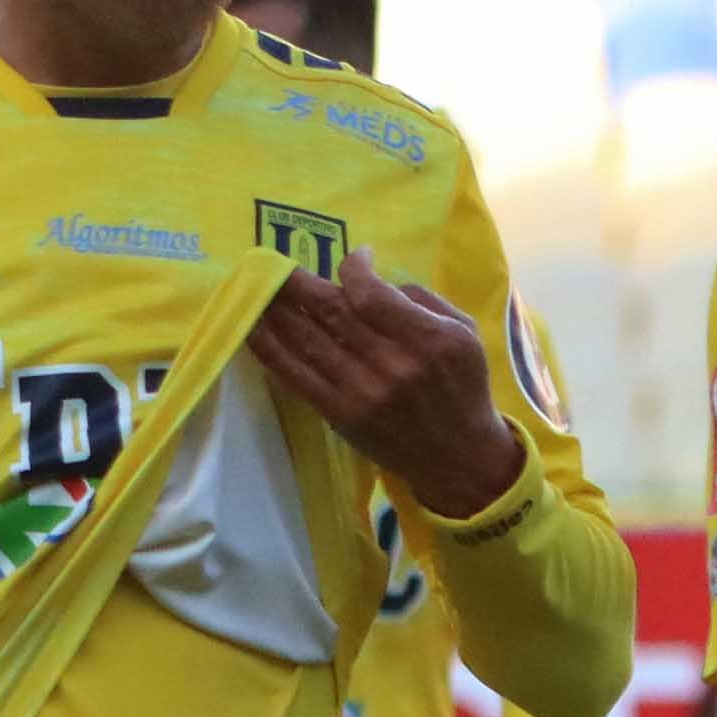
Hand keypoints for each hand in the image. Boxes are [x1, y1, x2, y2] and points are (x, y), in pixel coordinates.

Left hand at [249, 249, 524, 517]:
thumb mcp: (464, 333)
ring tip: (257, 285)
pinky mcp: (340, 413)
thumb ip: (422, 299)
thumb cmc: (462, 386)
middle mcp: (391, 365)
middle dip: (299, 282)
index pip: (370, 294)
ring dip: (276, 309)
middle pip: (332, 311)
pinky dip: (270, 349)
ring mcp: (361, 391)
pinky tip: (252, 327)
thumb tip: (372, 278)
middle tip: (275, 261)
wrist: (457, 456)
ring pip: (307, 339)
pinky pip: (296, 376)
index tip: (354, 260)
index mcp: (427, 339)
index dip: (353, 268)